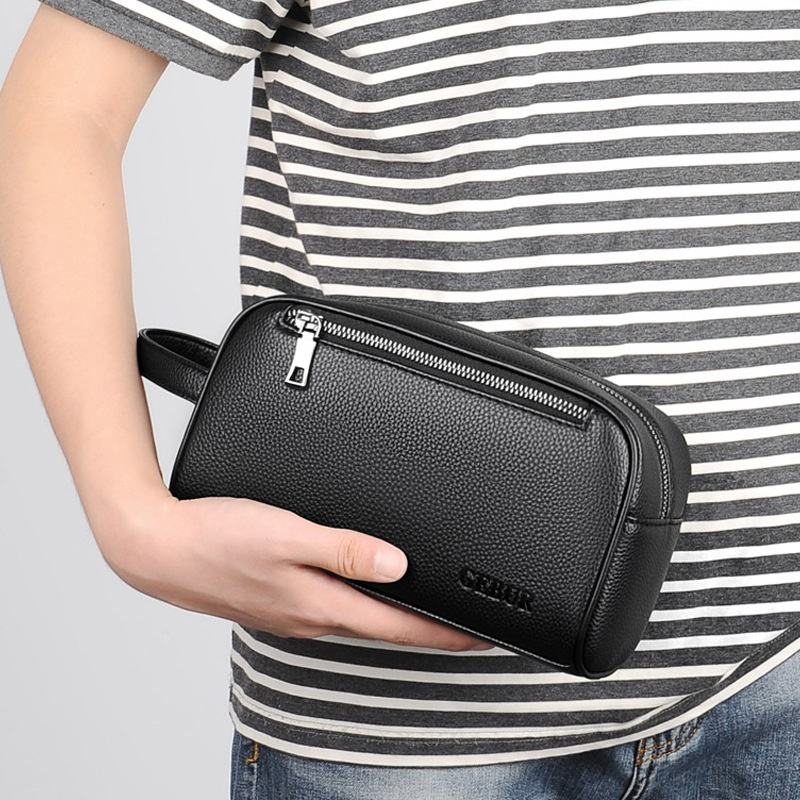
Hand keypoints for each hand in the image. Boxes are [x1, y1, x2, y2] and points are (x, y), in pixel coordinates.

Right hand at [103, 493, 493, 651]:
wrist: (159, 550)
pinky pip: (333, 610)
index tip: (482, 640)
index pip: (398, 625)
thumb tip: (397, 564)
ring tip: (425, 615)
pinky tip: (362, 596)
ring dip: (396, 620)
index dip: (445, 634)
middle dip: (429, 632)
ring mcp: (293, 611)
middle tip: (465, 630)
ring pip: (359, 620)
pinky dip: (362, 608)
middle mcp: (311, 615)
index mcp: (320, 602)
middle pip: (384, 628)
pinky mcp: (277, 601)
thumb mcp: (287, 535)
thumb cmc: (216, 539)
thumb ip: (343, 549)